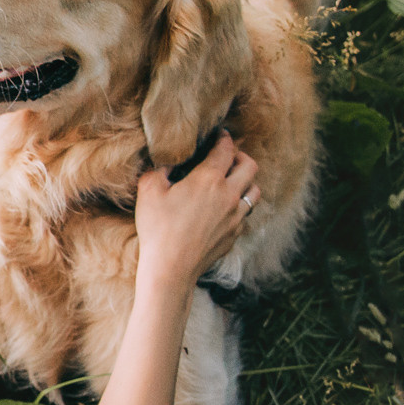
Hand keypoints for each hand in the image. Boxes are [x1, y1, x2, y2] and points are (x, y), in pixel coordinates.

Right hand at [135, 133, 259, 286]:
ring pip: (255, 191)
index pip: (225, 150)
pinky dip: (239, 207)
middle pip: (251, 166)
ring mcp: (236, 217)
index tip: (220, 135)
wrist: (171, 268)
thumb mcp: (148, 190)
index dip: (223, 139)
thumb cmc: (158, 228)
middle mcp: (229, 195)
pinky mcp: (235, 235)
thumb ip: (159, 168)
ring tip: (232, 183)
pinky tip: (224, 210)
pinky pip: (245, 215)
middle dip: (241, 157)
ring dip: (246, 182)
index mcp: (209, 179)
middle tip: (228, 158)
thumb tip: (168, 161)